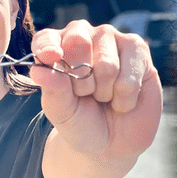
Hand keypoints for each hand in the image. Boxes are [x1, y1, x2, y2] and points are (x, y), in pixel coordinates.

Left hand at [29, 20, 162, 158]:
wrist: (113, 142)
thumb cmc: (82, 122)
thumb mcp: (62, 113)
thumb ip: (52, 90)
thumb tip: (39, 70)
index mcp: (56, 47)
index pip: (46, 39)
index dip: (47, 47)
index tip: (50, 58)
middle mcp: (84, 35)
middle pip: (78, 43)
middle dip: (81, 80)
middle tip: (86, 94)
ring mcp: (112, 38)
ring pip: (107, 65)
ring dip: (105, 92)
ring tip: (106, 96)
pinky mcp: (138, 48)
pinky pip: (129, 78)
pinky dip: (125, 98)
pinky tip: (123, 97)